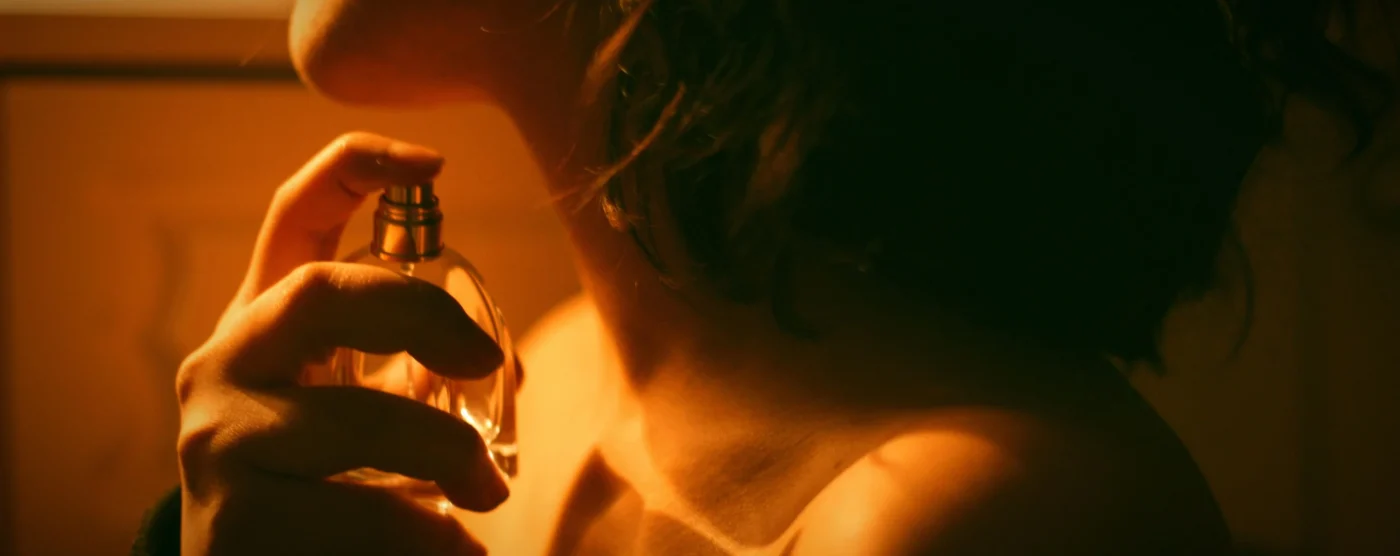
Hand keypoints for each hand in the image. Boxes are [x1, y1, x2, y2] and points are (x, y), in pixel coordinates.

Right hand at [177, 132, 507, 554]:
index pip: (294, 216)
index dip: (358, 169)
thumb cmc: (321, 490)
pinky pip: (363, 517)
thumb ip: (411, 371)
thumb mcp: (358, 412)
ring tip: (487, 494)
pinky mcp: (234, 523)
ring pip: (357, 422)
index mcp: (264, 325)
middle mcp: (225, 366)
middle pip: (318, 291)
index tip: (436, 162)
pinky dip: (428, 535)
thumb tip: (507, 368)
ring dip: (446, 457)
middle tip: (485, 364)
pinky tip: (451, 546)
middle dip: (420, 315)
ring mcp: (219, 441)